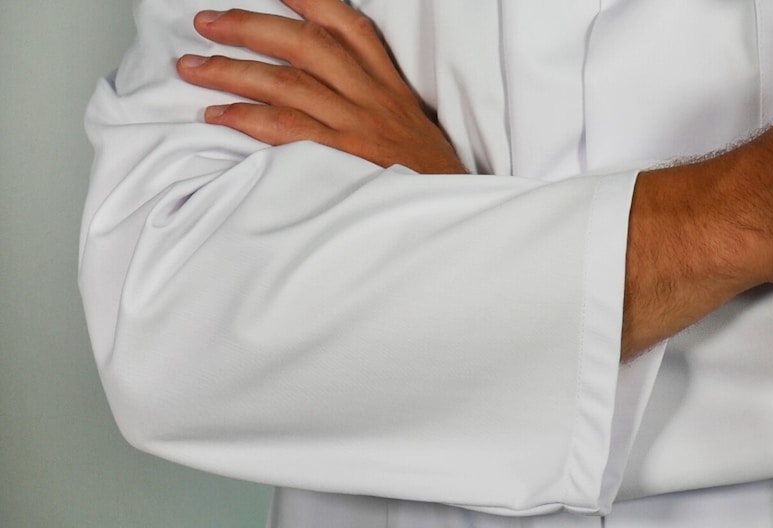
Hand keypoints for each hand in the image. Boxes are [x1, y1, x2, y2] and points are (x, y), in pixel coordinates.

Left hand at [176, 0, 465, 172]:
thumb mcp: (409, 124)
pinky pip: (288, 131)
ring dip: (232, 71)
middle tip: (207, 22)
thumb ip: (371, 98)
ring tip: (192, 67)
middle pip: (306, 45)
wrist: (449, 215)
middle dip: (250, 27)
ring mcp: (358, 127)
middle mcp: (372, 97)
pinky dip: (247, 119)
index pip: (349, 26)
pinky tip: (218, 114)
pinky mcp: (344, 160)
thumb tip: (318, 79)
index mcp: (389, 84)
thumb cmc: (425, 175)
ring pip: (288, 83)